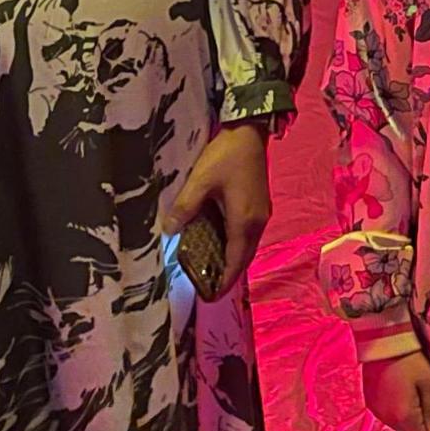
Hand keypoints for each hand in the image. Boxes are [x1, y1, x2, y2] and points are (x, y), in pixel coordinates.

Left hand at [156, 122, 272, 295]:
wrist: (250, 132)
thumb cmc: (226, 156)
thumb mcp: (200, 181)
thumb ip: (185, 208)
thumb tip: (169, 231)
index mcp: (244, 222)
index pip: (235, 262)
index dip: (224, 282)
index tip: (210, 298)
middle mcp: (257, 222)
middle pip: (243, 258)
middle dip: (227, 275)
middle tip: (206, 288)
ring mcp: (261, 214)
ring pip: (246, 247)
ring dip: (231, 261)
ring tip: (210, 270)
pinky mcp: (259, 205)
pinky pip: (247, 235)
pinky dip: (234, 246)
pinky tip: (219, 244)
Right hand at [360, 350, 429, 430]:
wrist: (381, 340)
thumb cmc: (410, 359)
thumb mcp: (428, 382)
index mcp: (403, 415)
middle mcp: (387, 419)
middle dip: (421, 424)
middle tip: (426, 399)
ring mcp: (376, 412)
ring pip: (398, 426)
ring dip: (408, 417)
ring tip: (412, 392)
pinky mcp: (370, 403)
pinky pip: (387, 416)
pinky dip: (395, 409)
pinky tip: (399, 390)